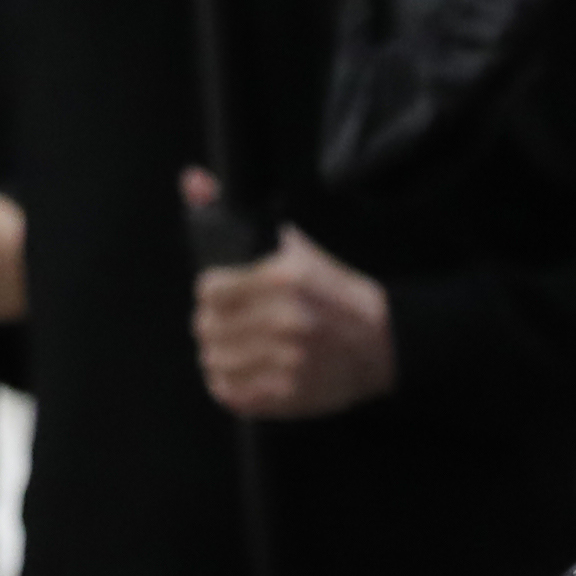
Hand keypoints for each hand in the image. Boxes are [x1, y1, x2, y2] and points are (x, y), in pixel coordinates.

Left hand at [182, 171, 393, 417]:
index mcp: (284, 279)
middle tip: (226, 324)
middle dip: (213, 324)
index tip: (220, 296)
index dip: (211, 293)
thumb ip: (233, 213)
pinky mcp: (289, 396)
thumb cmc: (335, 292)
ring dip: (219, 355)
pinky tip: (241, 371)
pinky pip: (231, 395)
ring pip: (215, 362)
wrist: (385, 342)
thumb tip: (190, 179)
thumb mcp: (296, 248)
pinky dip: (228, 384)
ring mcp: (288, 362)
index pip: (210, 290)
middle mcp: (285, 320)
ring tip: (235, 348)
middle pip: (208, 327)